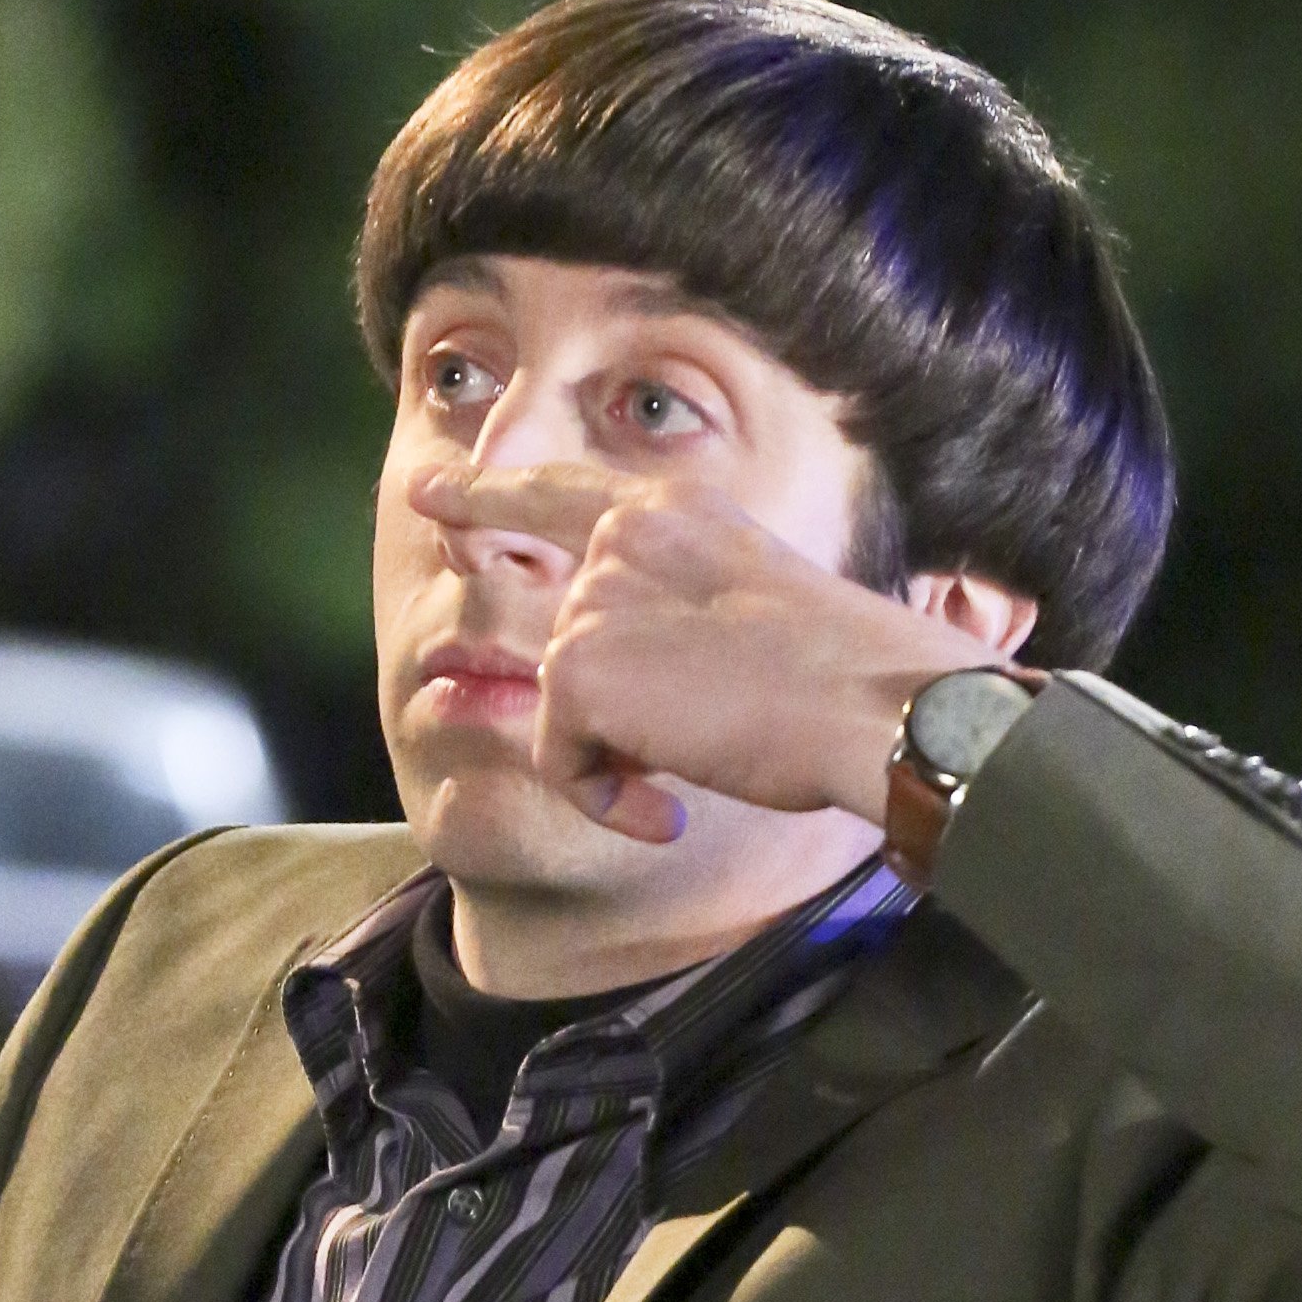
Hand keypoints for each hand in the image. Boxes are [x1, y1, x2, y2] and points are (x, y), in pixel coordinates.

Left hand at [407, 466, 1026, 844]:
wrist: (873, 704)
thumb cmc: (846, 678)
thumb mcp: (754, 604)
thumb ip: (675, 605)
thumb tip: (613, 670)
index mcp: (674, 510)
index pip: (562, 493)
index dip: (488, 495)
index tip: (429, 495)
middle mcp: (621, 537)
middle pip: (552, 628)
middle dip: (579, 701)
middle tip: (618, 727)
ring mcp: (595, 598)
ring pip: (563, 704)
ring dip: (619, 757)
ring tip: (693, 774)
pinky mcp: (577, 668)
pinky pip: (559, 757)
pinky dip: (606, 797)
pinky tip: (668, 809)